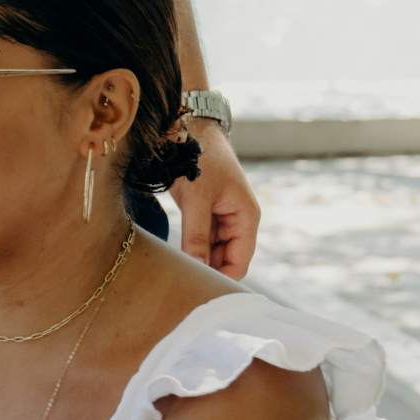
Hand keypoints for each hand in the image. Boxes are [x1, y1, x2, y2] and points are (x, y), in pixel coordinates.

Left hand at [169, 125, 259, 277]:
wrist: (189, 127)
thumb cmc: (200, 158)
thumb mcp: (197, 198)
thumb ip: (197, 235)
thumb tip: (197, 269)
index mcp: (247, 217)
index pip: (240, 262)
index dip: (221, 279)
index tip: (197, 291)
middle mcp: (238, 220)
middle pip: (226, 260)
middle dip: (207, 271)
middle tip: (180, 286)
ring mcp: (221, 217)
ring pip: (211, 251)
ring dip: (196, 260)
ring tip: (174, 273)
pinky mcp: (204, 212)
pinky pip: (200, 239)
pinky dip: (189, 247)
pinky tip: (172, 256)